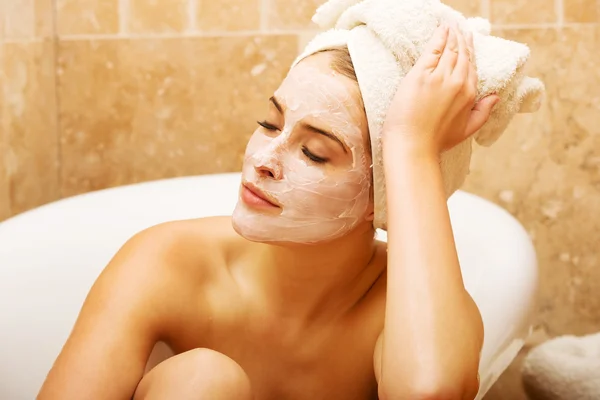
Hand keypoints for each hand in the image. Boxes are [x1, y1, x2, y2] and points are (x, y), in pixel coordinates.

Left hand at [382, 22, 499, 156]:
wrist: (413, 146)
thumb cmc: (436, 141)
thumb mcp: (467, 130)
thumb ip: (483, 112)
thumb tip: (495, 97)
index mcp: (470, 94)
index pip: (471, 66)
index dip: (469, 53)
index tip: (468, 42)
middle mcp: (458, 82)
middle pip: (462, 54)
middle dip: (462, 40)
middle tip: (460, 29)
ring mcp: (439, 77)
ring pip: (449, 49)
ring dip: (451, 35)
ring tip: (451, 27)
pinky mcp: (421, 75)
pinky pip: (433, 50)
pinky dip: (439, 37)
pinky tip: (442, 29)